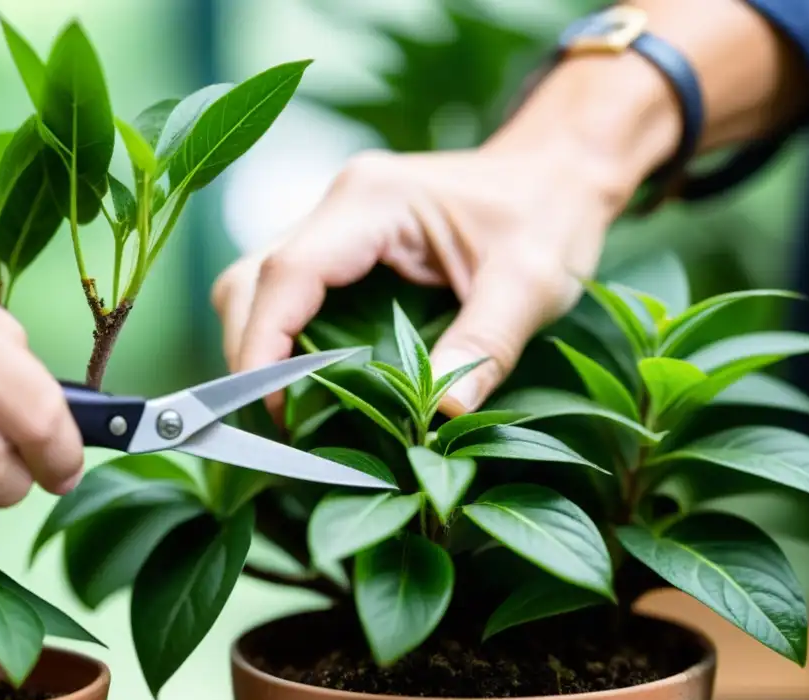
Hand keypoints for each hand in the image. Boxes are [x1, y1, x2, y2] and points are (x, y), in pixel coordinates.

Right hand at [213, 141, 616, 418]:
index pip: (287, 274)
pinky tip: (311, 381)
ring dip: (260, 348)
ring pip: (256, 286)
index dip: (263, 344)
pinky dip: (283, 339)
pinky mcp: (342, 242)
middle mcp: (340, 204)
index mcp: (373, 201)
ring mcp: (335, 221)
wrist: (557, 167)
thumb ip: (486, 344)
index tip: (269, 408)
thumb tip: (442, 413)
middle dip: (250, 355)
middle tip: (280, 423)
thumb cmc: (549, 213)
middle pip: (250, 282)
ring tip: (290, 410)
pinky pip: (287, 292)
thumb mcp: (532, 281)